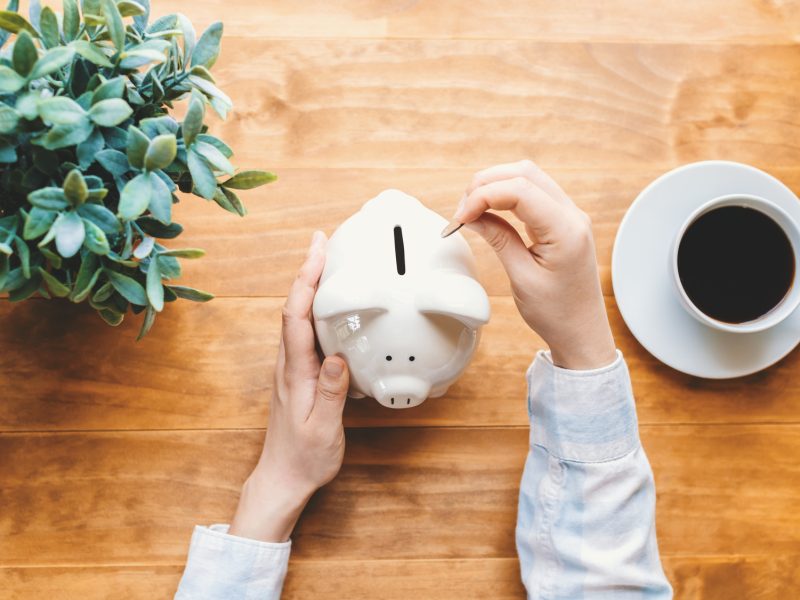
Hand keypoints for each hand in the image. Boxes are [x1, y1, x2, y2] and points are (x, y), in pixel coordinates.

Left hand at [229, 231, 349, 541]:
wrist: (283, 478)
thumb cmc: (303, 457)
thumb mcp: (322, 428)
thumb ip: (330, 393)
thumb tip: (338, 356)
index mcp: (293, 371)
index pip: (296, 316)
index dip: (306, 280)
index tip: (318, 251)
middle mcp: (289, 364)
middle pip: (294, 306)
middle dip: (307, 271)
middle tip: (324, 242)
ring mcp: (293, 368)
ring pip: (298, 317)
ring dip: (310, 286)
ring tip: (328, 261)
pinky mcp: (301, 374)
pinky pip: (306, 332)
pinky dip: (316, 308)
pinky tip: (331, 305)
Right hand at [449, 160, 615, 369]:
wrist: (582, 332)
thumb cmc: (557, 313)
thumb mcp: (521, 278)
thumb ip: (499, 239)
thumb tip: (473, 215)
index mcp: (566, 230)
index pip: (520, 190)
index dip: (483, 196)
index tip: (460, 217)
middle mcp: (573, 215)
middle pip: (524, 173)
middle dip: (486, 184)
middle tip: (462, 211)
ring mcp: (570, 216)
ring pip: (529, 178)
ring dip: (496, 186)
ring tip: (471, 211)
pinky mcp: (563, 222)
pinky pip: (534, 194)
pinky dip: (507, 196)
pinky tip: (489, 212)